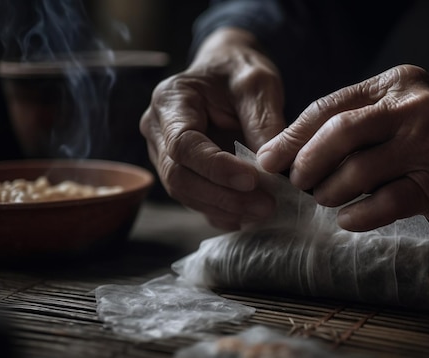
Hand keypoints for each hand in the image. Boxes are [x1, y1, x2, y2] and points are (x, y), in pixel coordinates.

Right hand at [140, 28, 284, 230]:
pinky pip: (196, 200)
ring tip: (264, 211)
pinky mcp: (182, 172)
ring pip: (185, 194)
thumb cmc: (240, 70)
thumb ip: (263, 121)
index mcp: (170, 100)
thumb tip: (271, 168)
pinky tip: (249, 216)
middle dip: (223, 196)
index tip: (253, 180)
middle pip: (179, 176)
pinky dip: (222, 212)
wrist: (229, 72)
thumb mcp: (258, 83)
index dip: (215, 168)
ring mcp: (164, 154)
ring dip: (225, 208)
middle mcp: (158, 130)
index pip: (183, 144)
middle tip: (266, 205)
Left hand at [257, 65, 428, 230]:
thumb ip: (361, 121)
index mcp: (397, 83)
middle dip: (306, 163)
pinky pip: (386, 201)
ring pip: (358, 170)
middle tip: (295, 183)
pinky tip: (347, 220)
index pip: (330, 106)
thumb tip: (296, 150)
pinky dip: (359, 214)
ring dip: (330, 192)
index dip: (293, 136)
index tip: (270, 159)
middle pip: (339, 133)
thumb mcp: (407, 110)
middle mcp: (413, 106)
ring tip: (323, 201)